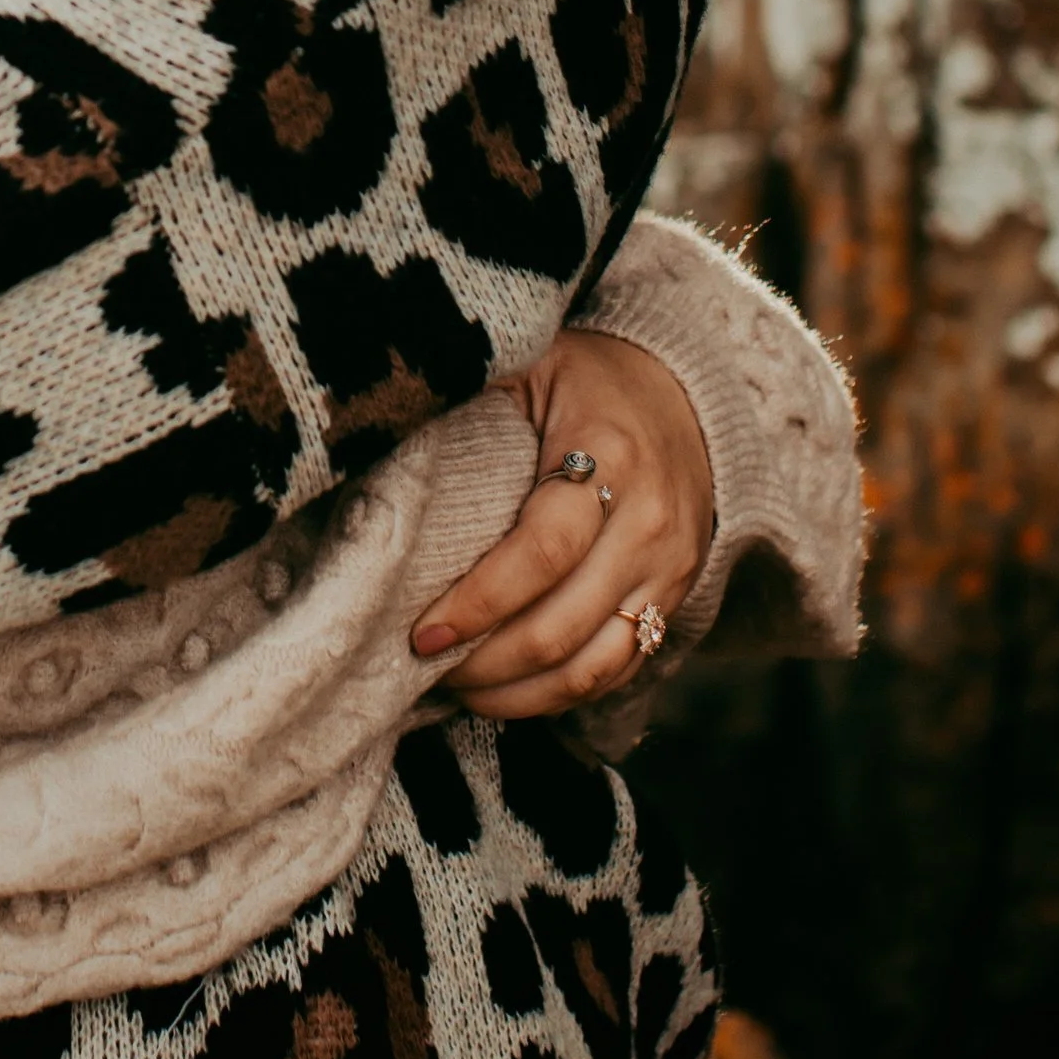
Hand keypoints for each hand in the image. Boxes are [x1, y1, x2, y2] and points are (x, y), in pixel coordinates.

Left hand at [409, 329, 714, 717]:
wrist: (683, 392)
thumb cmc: (584, 378)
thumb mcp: (529, 363)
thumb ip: (469, 396)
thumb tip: (375, 426)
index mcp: (609, 453)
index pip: (544, 550)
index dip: (480, 601)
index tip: (422, 631)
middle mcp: (650, 522)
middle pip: (564, 624)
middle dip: (486, 661)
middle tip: (424, 666)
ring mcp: (670, 569)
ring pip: (594, 665)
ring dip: (520, 693)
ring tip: (457, 688)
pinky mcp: (675, 600)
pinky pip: (618, 668)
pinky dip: (558, 694)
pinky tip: (506, 691)